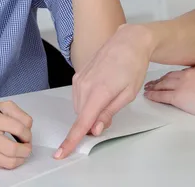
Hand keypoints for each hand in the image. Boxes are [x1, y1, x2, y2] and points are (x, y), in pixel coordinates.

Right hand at [0, 101, 32, 168]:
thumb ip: (17, 114)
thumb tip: (28, 128)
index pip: (18, 128)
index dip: (27, 134)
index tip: (27, 135)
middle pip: (14, 149)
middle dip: (26, 149)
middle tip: (27, 146)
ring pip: (10, 162)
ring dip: (21, 158)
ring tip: (21, 153)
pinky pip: (1, 166)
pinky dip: (9, 162)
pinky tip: (9, 156)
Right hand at [55, 24, 153, 158]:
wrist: (128, 41)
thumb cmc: (133, 65)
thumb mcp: (128, 94)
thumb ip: (109, 112)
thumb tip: (95, 129)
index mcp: (99, 91)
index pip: (82, 122)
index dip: (71, 140)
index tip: (61, 153)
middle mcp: (84, 85)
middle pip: (82, 116)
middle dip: (92, 122)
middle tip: (112, 112)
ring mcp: (79, 79)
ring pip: (80, 107)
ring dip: (91, 111)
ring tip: (111, 95)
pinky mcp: (78, 75)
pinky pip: (79, 96)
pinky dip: (88, 101)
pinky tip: (102, 89)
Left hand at [144, 61, 194, 120]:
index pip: (183, 71)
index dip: (175, 75)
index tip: (171, 77)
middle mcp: (188, 73)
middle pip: (170, 76)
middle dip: (161, 79)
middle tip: (154, 81)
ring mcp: (182, 85)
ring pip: (163, 84)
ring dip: (155, 85)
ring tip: (149, 87)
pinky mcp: (178, 97)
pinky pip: (162, 95)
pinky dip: (153, 95)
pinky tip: (149, 95)